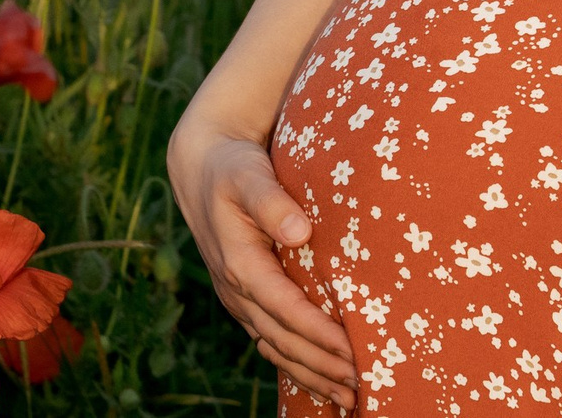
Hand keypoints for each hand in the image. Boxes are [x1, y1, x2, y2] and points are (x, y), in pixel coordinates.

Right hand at [167, 121, 357, 408]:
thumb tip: (300, 232)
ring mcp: (240, 298)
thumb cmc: (233, 168)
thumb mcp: (248, 176)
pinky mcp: (246, 297)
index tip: (352, 351)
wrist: (201, 167)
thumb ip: (271, 202)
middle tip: (360, 385)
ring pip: (277, 347)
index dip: (318, 334)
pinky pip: (271, 340)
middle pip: (283, 340)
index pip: (286, 309)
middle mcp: (238, 290)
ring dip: (311, 374)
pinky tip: (317, 380)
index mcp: (240, 264)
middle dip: (321, 366)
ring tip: (347, 398)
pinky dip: (294, 364)